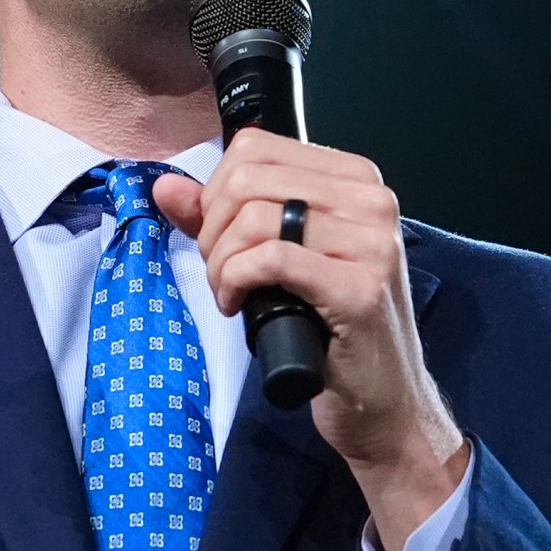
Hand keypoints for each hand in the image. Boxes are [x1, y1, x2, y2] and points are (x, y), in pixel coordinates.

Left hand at [151, 131, 467, 550]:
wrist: (383, 402)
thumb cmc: (330, 330)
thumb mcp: (277, 260)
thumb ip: (221, 219)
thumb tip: (167, 188)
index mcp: (355, 180)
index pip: (255, 148)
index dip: (216, 192)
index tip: (218, 238)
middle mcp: (372, 200)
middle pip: (249, 179)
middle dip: (213, 228)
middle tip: (220, 273)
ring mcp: (372, 243)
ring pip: (255, 218)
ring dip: (221, 261)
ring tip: (229, 292)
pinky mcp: (360, 288)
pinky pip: (270, 259)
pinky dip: (235, 280)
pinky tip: (236, 306)